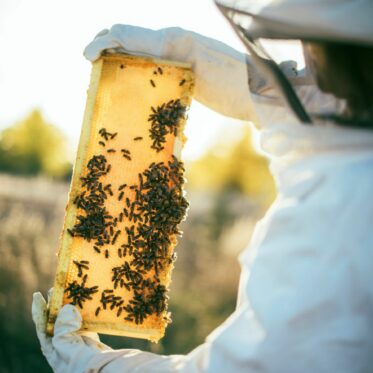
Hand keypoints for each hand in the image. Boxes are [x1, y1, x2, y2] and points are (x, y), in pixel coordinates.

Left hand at [32, 292, 110, 372]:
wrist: (101, 371)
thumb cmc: (78, 362)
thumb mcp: (65, 345)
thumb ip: (63, 326)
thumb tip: (67, 308)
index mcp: (52, 347)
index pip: (42, 325)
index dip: (39, 309)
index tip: (38, 295)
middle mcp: (62, 343)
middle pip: (56, 319)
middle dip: (56, 304)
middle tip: (57, 288)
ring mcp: (76, 340)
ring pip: (71, 318)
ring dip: (71, 305)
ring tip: (71, 291)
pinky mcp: (89, 338)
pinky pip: (85, 321)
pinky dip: (84, 311)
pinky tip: (86, 302)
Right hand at [84, 25, 255, 120]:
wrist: (262, 93)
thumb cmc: (237, 80)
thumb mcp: (200, 58)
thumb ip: (168, 44)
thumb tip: (126, 36)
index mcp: (173, 39)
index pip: (128, 33)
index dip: (103, 41)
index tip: (87, 57)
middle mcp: (173, 45)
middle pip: (130, 43)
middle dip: (106, 51)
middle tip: (92, 71)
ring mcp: (178, 61)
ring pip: (139, 57)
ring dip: (118, 64)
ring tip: (104, 80)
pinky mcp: (184, 77)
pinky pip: (152, 72)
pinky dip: (135, 77)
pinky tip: (131, 91)